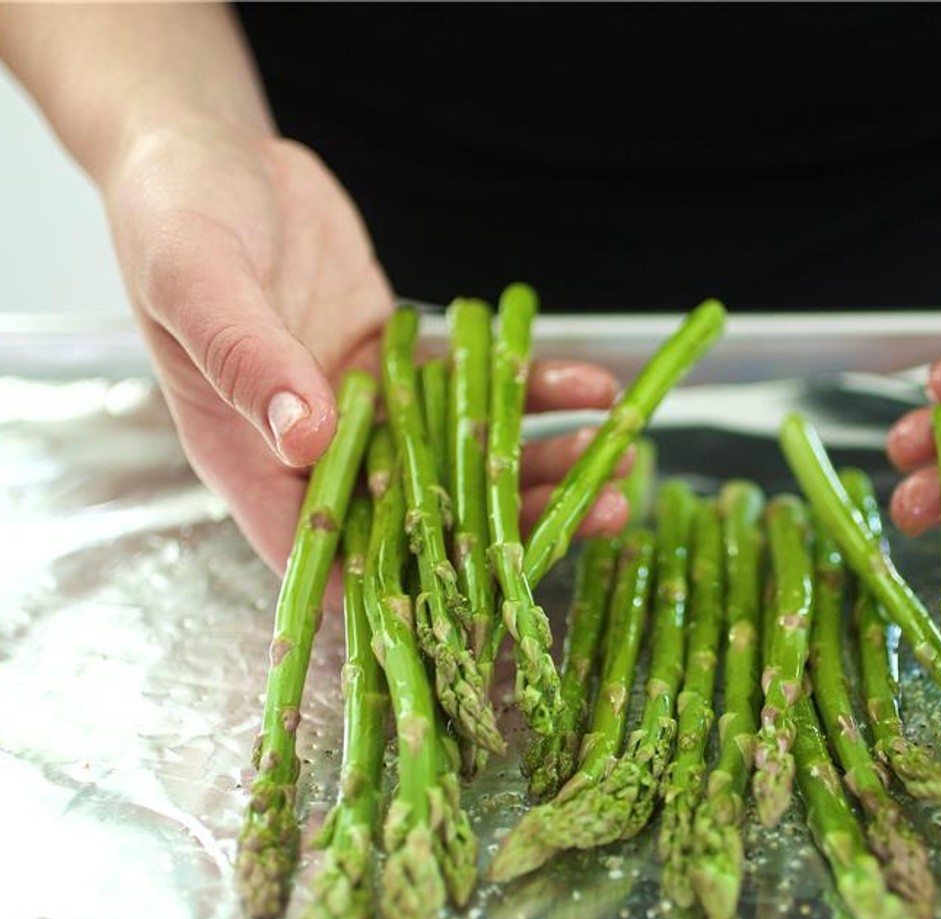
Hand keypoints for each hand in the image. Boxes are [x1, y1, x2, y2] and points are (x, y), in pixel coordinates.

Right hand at [101, 122, 625, 569]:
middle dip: (511, 525)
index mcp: (251, 459)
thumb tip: (307, 436)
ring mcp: (367, 410)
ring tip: (614, 455)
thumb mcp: (197, 282)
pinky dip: (532, 391)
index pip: (327, 559)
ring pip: (462, 462)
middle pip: (422, 521)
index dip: (401, 593)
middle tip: (596, 510)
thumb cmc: (172, 215)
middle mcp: (316, 450)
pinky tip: (592, 386)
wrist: (207, 149)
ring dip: (539, 462)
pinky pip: (475, 391)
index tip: (486, 594)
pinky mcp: (402, 366)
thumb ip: (249, 359)